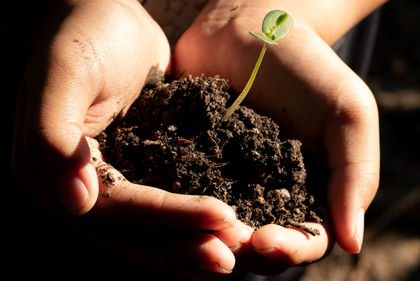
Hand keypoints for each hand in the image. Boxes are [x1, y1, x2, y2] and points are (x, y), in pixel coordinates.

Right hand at [11, 0, 245, 276]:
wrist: (104, 14)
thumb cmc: (83, 33)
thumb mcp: (64, 71)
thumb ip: (52, 133)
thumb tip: (75, 202)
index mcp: (52, 172)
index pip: (116, 211)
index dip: (169, 218)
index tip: (222, 217)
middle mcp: (80, 188)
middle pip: (133, 235)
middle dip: (184, 248)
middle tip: (232, 257)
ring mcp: (110, 183)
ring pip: (150, 232)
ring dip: (191, 246)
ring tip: (235, 254)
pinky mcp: (138, 171)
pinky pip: (165, 207)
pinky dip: (192, 224)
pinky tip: (223, 232)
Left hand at [174, 0, 379, 272]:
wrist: (251, 28)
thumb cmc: (308, 68)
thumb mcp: (347, 114)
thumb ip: (356, 176)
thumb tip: (354, 245)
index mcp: (311, 192)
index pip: (306, 240)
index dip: (291, 249)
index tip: (267, 240)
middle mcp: (268, 196)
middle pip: (260, 246)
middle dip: (244, 251)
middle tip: (226, 242)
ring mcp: (227, 184)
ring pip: (220, 231)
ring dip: (209, 240)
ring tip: (197, 232)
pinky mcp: (192, 167)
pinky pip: (184, 198)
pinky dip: (179, 212)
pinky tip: (168, 211)